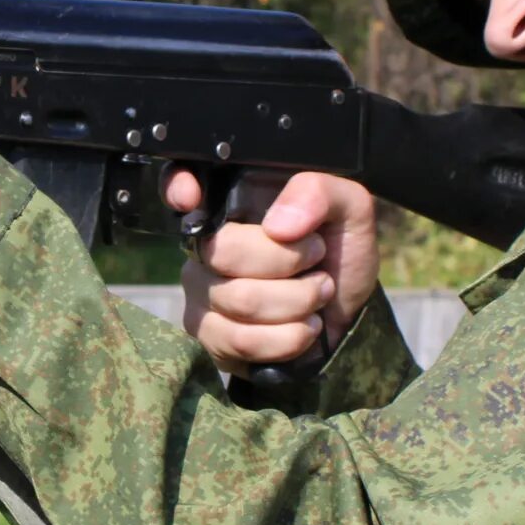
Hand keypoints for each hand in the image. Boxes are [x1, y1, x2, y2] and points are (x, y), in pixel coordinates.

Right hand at [172, 170, 380, 375]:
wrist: (348, 311)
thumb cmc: (338, 251)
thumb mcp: (347, 209)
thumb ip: (318, 194)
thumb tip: (278, 226)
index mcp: (231, 202)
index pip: (178, 183)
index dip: (175, 186)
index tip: (189, 197)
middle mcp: (206, 246)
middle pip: (224, 251)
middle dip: (288, 262)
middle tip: (317, 263)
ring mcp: (202, 294)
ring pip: (240, 301)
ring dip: (299, 302)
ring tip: (319, 295)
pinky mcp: (212, 340)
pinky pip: (241, 341)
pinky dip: (289, 338)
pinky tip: (305, 327)